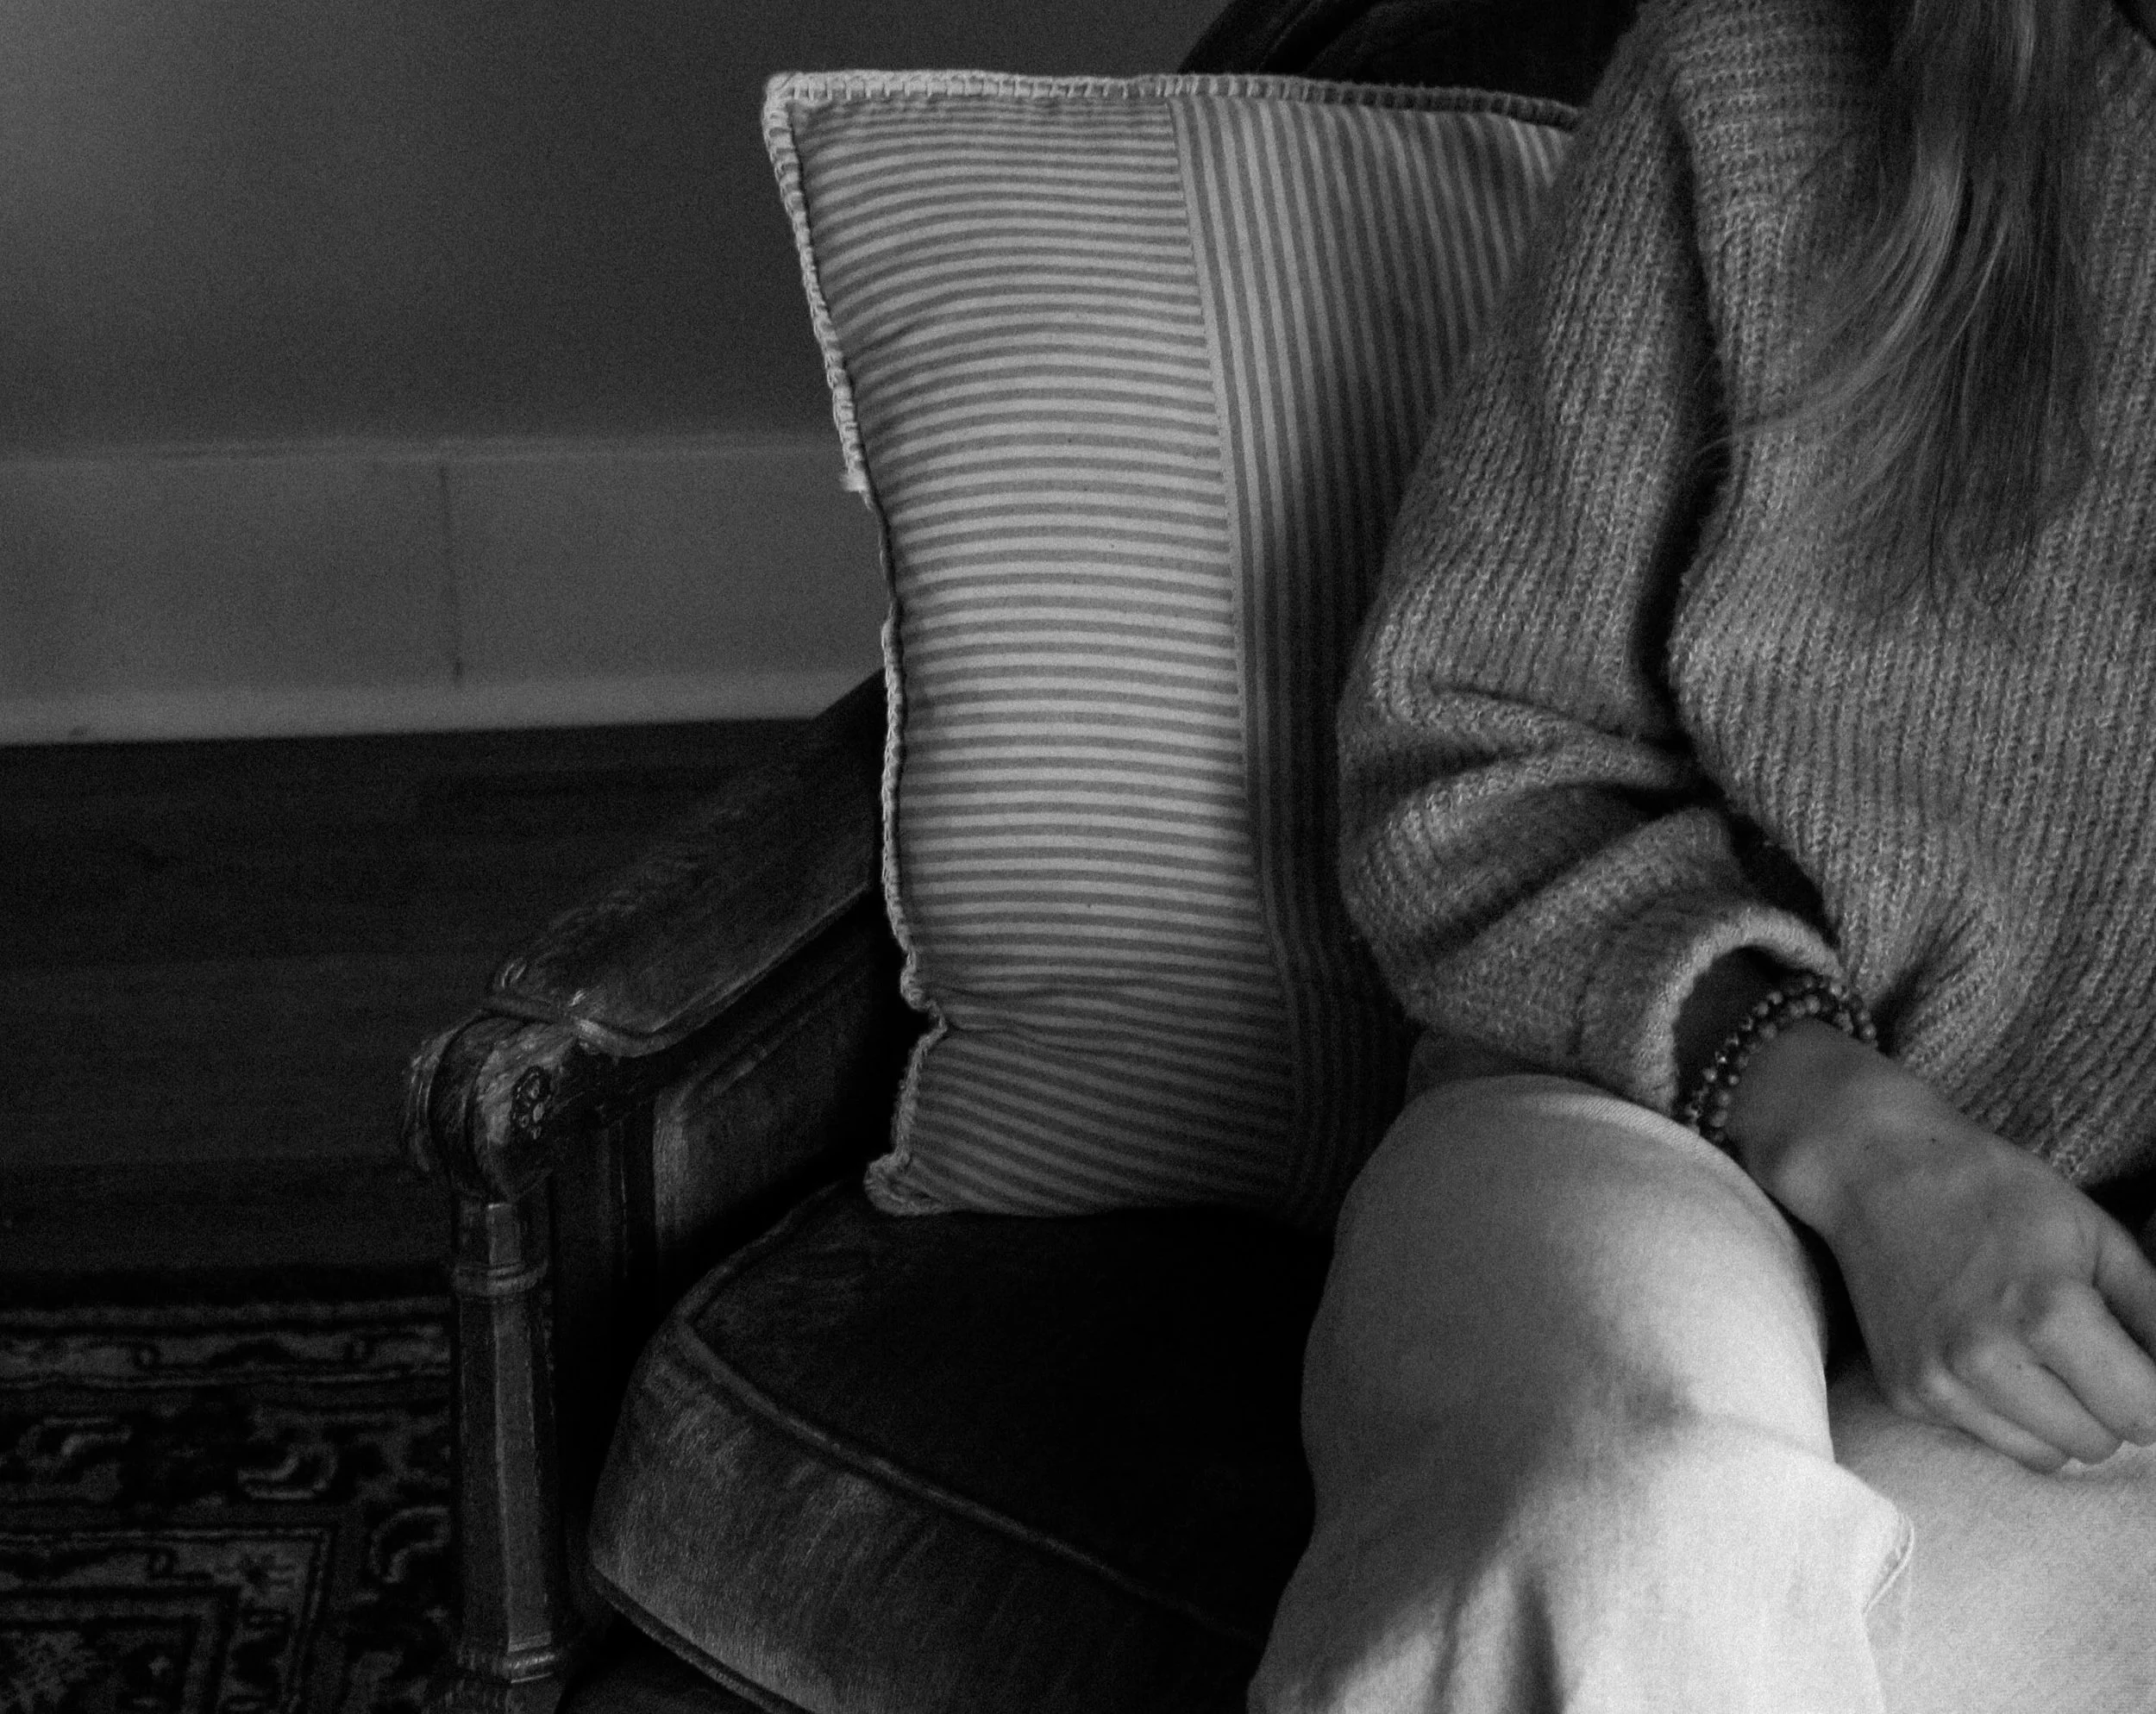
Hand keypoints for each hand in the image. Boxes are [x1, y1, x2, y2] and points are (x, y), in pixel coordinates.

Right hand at [1726, 1021, 2155, 1472]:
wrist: (1876, 1173)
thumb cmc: (1995, 1192)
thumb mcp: (2095, 1235)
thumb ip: (2154, 1313)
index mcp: (2050, 1314)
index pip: (2144, 1415)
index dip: (2152, 1392)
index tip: (2137, 1364)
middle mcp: (1986, 1360)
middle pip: (2096, 1443)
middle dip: (2106, 1406)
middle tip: (2082, 1349)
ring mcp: (1937, 1382)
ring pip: (2043, 1454)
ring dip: (2055, 1418)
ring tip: (2032, 1353)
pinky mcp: (1903, 1393)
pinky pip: (1985, 1435)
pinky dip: (1998, 1408)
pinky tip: (1978, 1349)